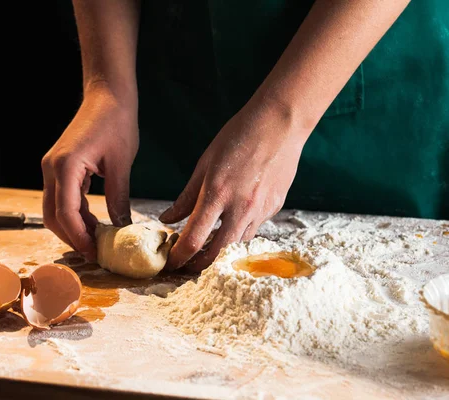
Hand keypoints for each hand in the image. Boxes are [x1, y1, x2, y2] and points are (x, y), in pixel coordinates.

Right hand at [41, 88, 137, 260]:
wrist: (108, 95)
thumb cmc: (117, 122)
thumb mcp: (121, 165)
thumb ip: (119, 198)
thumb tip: (122, 228)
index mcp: (66, 166)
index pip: (65, 212)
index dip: (79, 237)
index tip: (95, 253)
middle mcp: (52, 168)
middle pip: (53, 215)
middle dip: (72, 237)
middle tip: (95, 254)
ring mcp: (53, 167)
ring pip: (55, 208)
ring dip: (73, 227)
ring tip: (97, 242)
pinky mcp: (60, 166)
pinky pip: (63, 197)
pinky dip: (76, 213)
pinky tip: (94, 224)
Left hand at [160, 100, 307, 270]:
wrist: (280, 124)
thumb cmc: (239, 136)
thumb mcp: (205, 163)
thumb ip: (187, 196)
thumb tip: (168, 219)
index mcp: (217, 194)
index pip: (194, 239)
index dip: (179, 257)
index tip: (171, 262)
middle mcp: (240, 207)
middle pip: (217, 252)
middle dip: (199, 264)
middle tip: (188, 265)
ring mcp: (260, 210)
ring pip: (238, 243)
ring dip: (221, 249)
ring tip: (209, 244)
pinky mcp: (274, 208)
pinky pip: (254, 227)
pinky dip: (240, 230)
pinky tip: (234, 220)